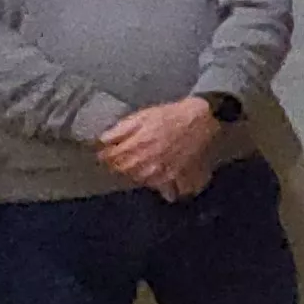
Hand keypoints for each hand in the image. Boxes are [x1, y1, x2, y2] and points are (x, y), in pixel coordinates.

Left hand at [98, 98, 220, 194]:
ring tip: (137, 168)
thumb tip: (102, 140)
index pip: (112, 158)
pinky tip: (159, 183)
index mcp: (136, 145)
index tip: (103, 154)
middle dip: (118, 166)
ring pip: (141, 180)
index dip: (105, 156)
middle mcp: (147, 161)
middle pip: (124, 171)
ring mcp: (162, 171)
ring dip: (135, 175)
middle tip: (119, 161)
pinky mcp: (177, 176)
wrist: (201, 119)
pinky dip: (159, 188)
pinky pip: (165, 188)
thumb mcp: (142, 116)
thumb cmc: (170, 115)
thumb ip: (121, 129)